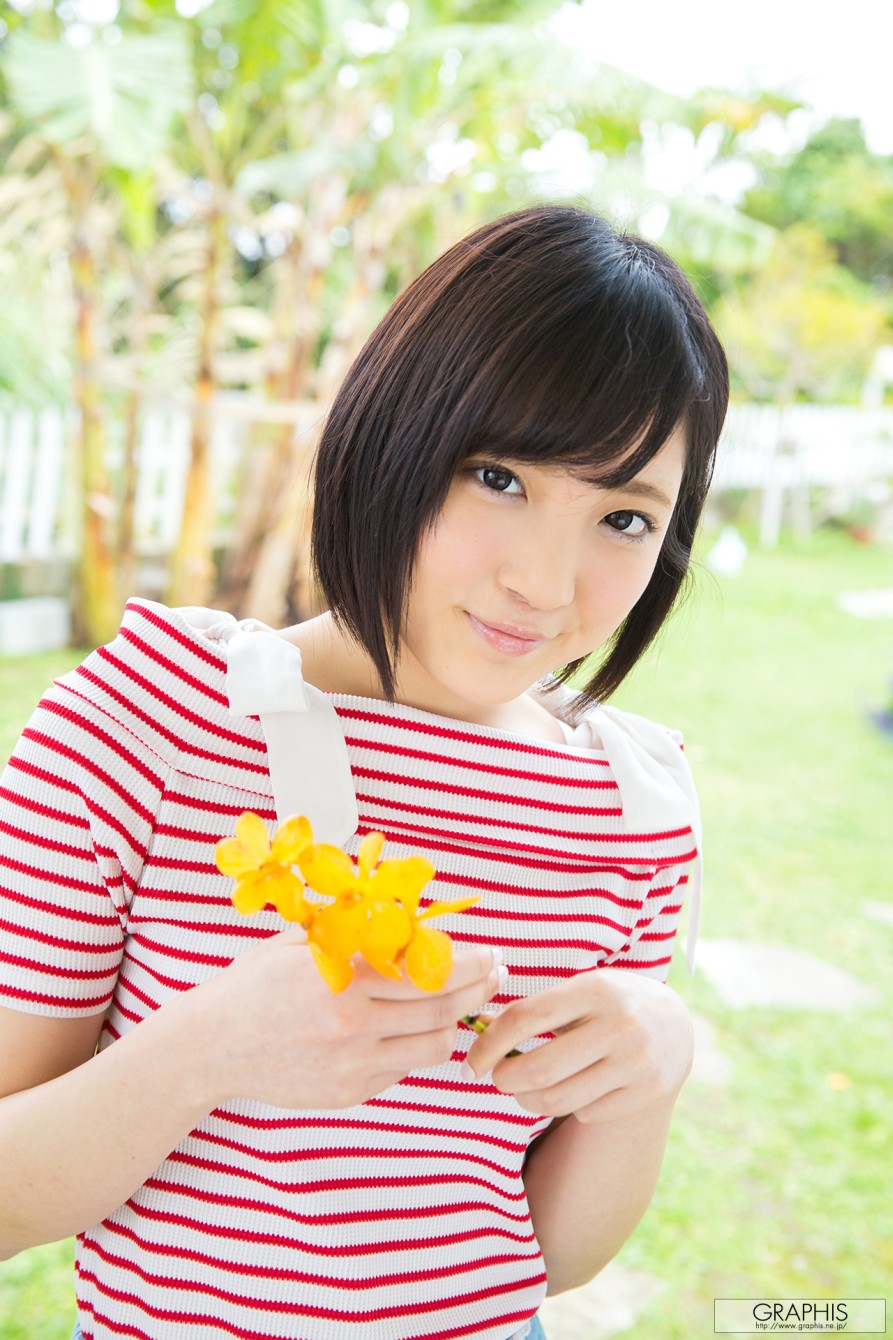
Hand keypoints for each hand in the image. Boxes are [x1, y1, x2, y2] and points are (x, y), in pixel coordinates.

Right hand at [193, 930, 501, 1110]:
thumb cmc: (257, 983)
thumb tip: (413, 915)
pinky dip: (415, 1046)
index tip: (491, 954)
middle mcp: (353, 1023)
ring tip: (454, 1005)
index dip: (471, 962)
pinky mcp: (349, 1092)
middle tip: (498, 976)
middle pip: (443, 1008)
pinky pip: (404, 1068)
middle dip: (480, 990)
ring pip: (434, 1044)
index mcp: (344, 976)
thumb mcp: (302, 942)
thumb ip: (355, 931)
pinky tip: (408, 1029)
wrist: (212, 1045)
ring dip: (452, 1022)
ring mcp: (352, 1063)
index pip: (430, 969)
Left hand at [463, 968, 693, 1123]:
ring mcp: (637, 1062)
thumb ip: (532, 1010)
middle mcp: (619, 1025)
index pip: (525, 1018)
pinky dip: (568, 1106)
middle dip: (504, 1080)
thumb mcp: (577, 991)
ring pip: (559, 1099)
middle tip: (497, 1079)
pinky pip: (585, 1112)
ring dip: (527, 1100)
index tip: (470, 1063)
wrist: (674, 1022)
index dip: (488, 1044)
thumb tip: (477, 1028)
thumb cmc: (609, 1003)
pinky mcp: (648, 1092)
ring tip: (524, 1089)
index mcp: (594, 989)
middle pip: (539, 1069)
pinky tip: (576, 1087)